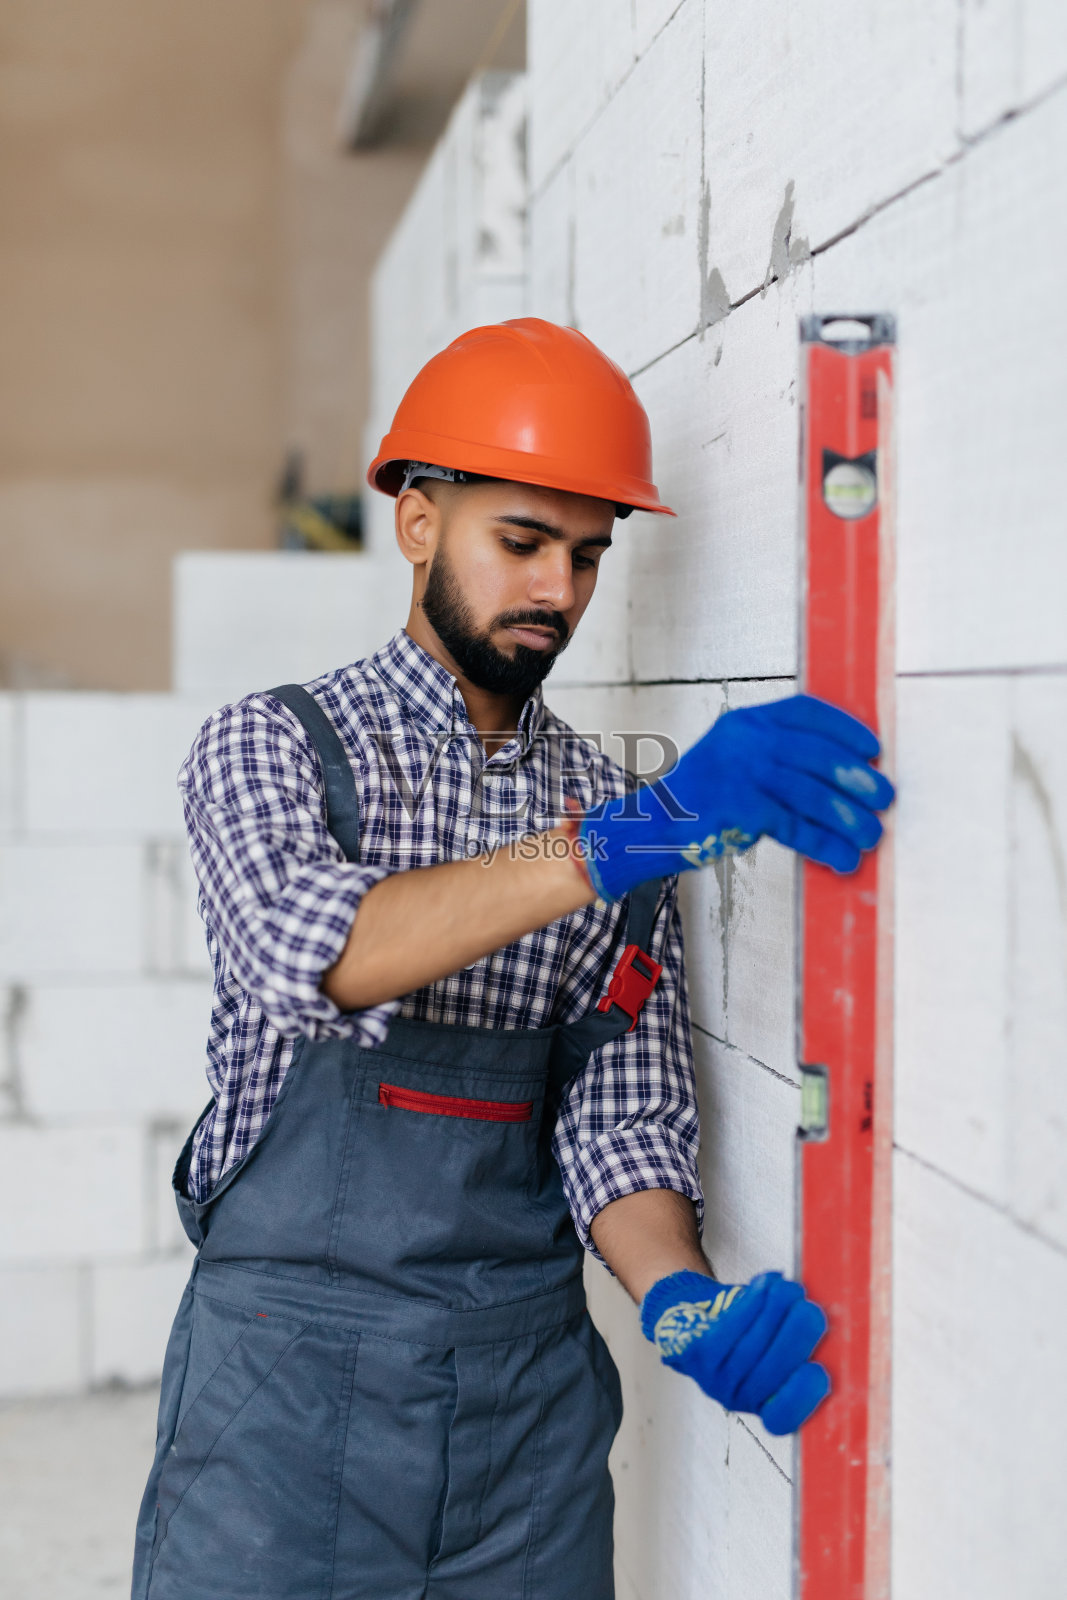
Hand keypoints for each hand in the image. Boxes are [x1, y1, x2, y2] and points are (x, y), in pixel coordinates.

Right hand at [579, 693, 894, 900]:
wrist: (651, 825)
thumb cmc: (702, 801)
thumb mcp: (735, 761)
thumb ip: (777, 759)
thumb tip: (844, 776)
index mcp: (748, 722)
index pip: (807, 712)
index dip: (846, 729)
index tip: (873, 748)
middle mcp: (746, 740)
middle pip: (818, 754)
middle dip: (859, 778)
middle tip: (886, 797)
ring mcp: (741, 773)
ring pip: (813, 794)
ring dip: (850, 818)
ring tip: (871, 834)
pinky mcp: (739, 809)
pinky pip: (797, 827)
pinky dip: (825, 845)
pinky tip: (842, 859)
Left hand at [640, 1268, 829, 1434]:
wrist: (700, 1315)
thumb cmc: (756, 1332)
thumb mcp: (786, 1346)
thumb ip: (808, 1346)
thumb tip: (845, 1331)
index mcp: (768, 1407)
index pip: (783, 1419)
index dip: (801, 1400)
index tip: (819, 1371)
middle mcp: (740, 1399)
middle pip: (770, 1374)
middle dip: (794, 1339)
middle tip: (812, 1311)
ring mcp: (715, 1379)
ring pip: (752, 1346)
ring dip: (774, 1313)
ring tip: (790, 1289)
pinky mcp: (698, 1353)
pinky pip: (730, 1328)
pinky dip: (752, 1304)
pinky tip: (766, 1285)